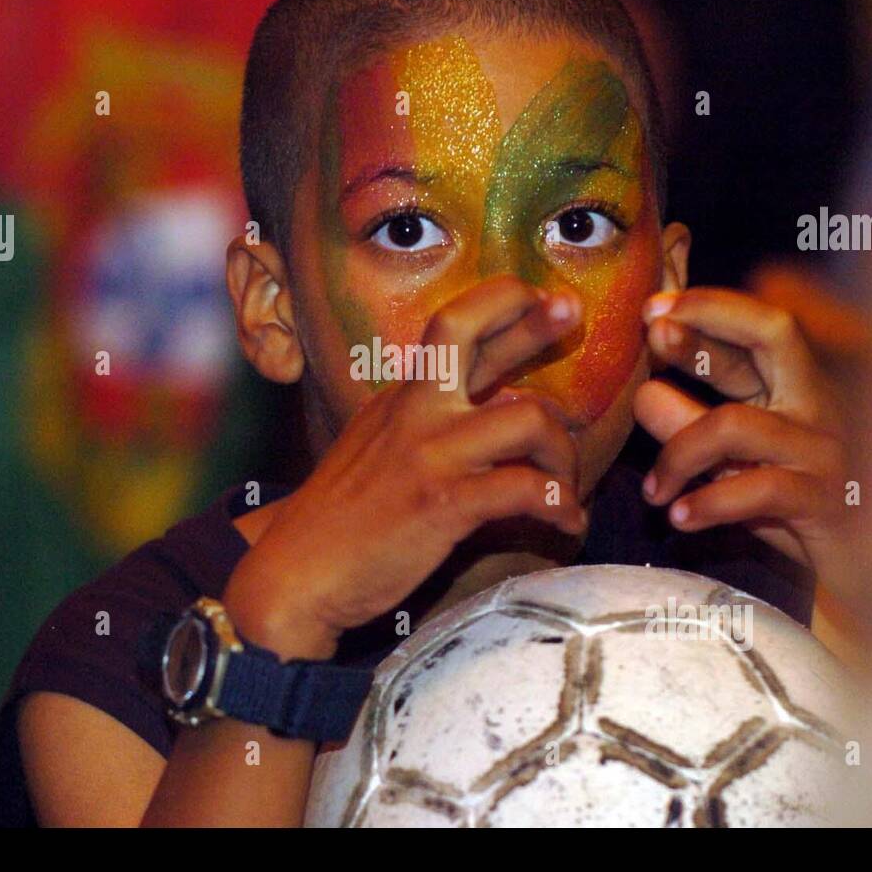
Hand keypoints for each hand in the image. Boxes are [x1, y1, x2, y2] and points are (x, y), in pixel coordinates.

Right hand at [224, 275, 588, 659]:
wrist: (299, 572)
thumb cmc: (345, 519)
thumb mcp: (377, 447)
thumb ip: (428, 419)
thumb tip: (494, 401)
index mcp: (401, 396)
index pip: (453, 326)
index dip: (502, 302)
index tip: (544, 299)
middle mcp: (413, 410)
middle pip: (469, 331)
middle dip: (530, 320)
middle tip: (572, 318)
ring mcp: (428, 453)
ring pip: (528, 418)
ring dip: (564, 453)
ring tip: (566, 486)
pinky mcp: (444, 503)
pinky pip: (526, 489)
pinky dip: (559, 505)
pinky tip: (565, 523)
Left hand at [634, 287, 849, 582]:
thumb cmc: (798, 512)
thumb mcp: (735, 463)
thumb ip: (692, 425)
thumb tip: (645, 392)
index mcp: (797, 388)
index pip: (760, 326)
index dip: (709, 308)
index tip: (655, 307)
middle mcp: (818, 404)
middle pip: (772, 335)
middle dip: (705, 325)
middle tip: (653, 333)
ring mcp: (826, 448)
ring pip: (735, 423)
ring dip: (677, 453)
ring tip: (653, 491)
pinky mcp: (827, 500)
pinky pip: (756, 489)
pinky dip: (709, 502)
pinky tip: (680, 517)